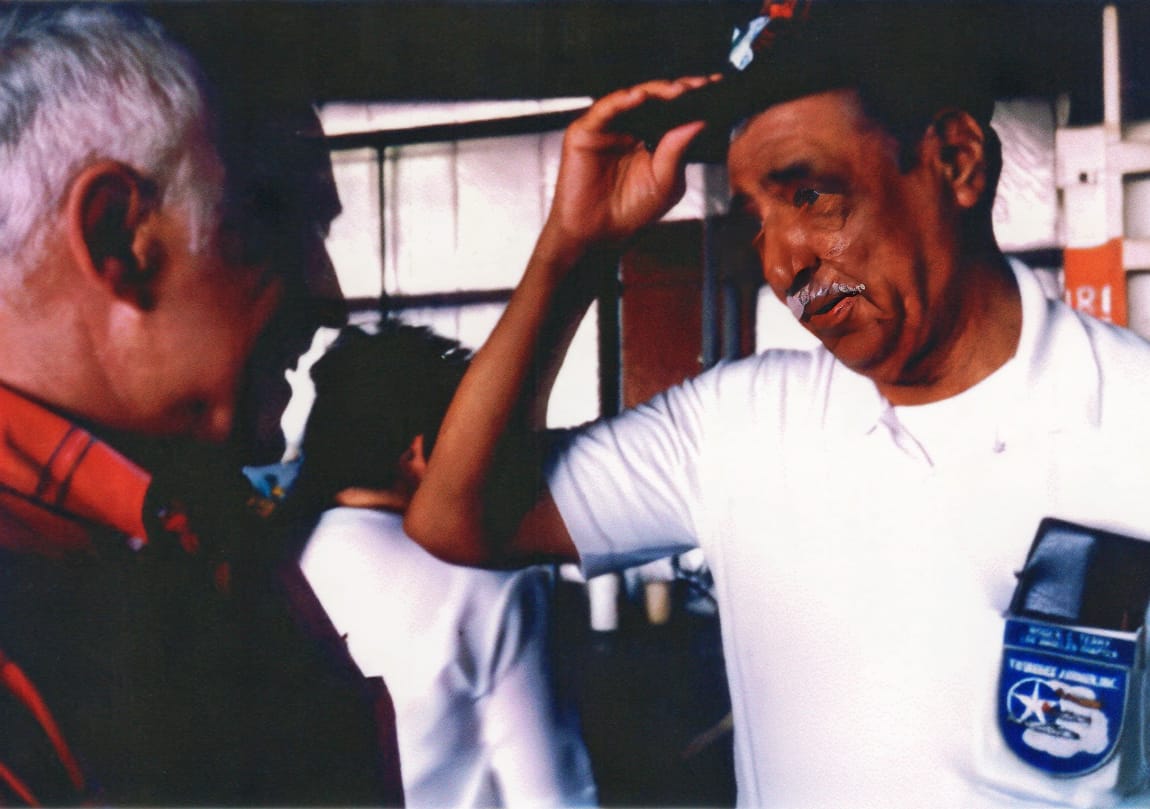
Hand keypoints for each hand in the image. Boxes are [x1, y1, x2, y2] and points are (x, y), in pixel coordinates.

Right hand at [542, 76, 714, 255]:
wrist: (599, 234)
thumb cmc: (631, 211)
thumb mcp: (666, 181)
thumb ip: (678, 150)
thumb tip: (698, 122)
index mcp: (651, 139)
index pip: (673, 111)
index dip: (692, 99)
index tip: (715, 87)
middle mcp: (629, 128)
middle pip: (655, 99)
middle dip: (678, 89)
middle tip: (699, 86)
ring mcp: (608, 127)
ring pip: (632, 98)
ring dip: (655, 90)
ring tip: (677, 90)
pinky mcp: (586, 131)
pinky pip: (605, 109)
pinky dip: (622, 100)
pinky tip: (640, 96)